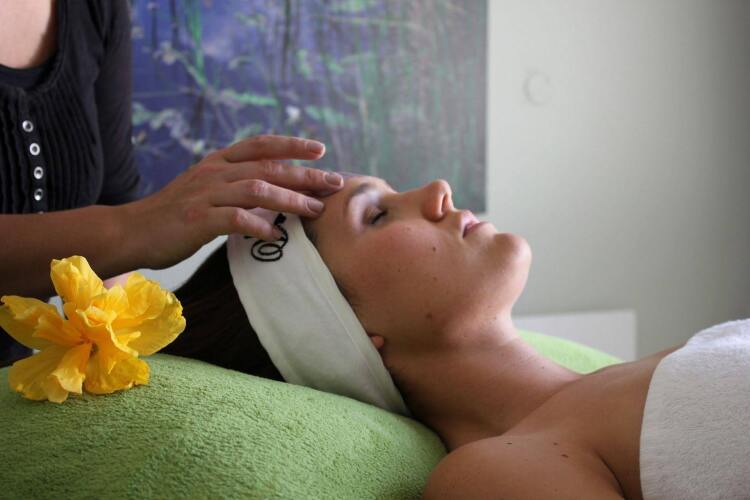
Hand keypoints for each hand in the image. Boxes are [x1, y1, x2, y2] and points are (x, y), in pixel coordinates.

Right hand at [124, 135, 342, 268]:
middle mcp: (214, 172)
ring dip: (290, 200)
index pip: (260, 145)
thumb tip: (274, 193)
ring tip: (315, 210)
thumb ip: (235, 186)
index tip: (320, 150)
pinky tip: (277, 235)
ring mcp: (205, 195)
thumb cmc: (174, 215)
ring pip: (257, 190)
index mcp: (217, 162)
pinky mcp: (197, 221)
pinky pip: (236, 220)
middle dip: (304, 175)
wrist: (131, 231)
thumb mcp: (205, 190)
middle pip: (268, 167)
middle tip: (333, 182)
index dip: (292, 145)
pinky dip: (260, 227)